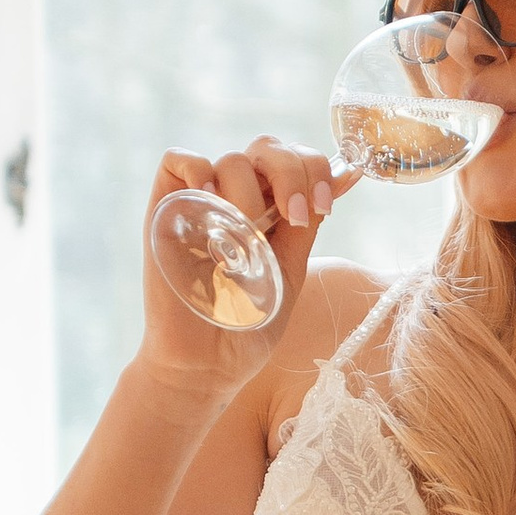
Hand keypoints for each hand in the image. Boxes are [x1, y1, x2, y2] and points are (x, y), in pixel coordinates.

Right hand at [137, 138, 357, 395]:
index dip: (315, 169)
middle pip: (267, 149)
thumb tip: (351, 174)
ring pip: (231, 159)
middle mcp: (238, 199)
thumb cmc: (248, 324)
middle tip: (297, 214)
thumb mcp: (290, 269)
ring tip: (249, 235)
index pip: (295, 160)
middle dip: (292, 172)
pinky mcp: (165, 210)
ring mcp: (201, 203)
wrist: (206, 365)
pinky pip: (177, 159)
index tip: (322, 207)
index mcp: (271, 210)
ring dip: (251, 189)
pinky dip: (197, 167)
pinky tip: (212, 199)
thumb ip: (309, 223)